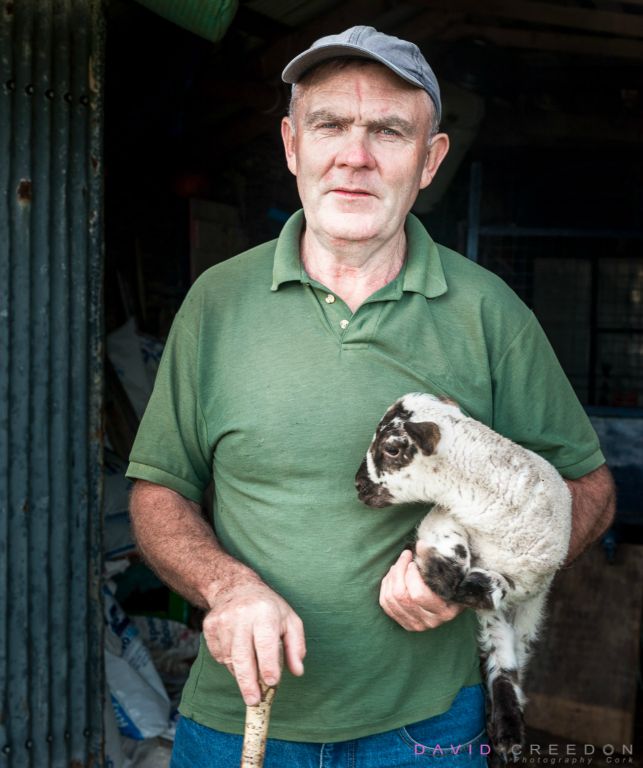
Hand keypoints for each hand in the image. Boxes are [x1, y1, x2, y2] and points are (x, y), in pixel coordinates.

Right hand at [202, 580, 305, 705]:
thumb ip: (296, 647)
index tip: (272, 683)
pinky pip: (219, 655)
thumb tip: (298, 671)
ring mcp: (222, 621)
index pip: (265, 643)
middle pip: (242, 655)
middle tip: (254, 701)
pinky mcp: (210, 627)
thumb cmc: (268, 607)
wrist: (236, 587)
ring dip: (241, 673)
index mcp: (264, 613)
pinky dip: (229, 663)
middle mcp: (241, 615)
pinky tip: (238, 655)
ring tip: (250, 676)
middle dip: (248, 682)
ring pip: (230, 659)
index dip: (268, 664)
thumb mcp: (289, 620)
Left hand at [380, 549, 462, 630]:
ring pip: (391, 599)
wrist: (452, 598)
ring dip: (391, 577)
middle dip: (399, 571)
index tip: (413, 561)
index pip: (418, 594)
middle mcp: (430, 622)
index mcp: (445, 611)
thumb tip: (420, 545)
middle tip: (405, 557)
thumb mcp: (449, 572)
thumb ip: (435, 560)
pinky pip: (385, 604)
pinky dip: (386, 586)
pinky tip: (393, 575)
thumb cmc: (452, 581)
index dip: (411, 575)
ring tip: (399, 564)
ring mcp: (416, 624)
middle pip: (401, 596)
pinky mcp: (405, 622)